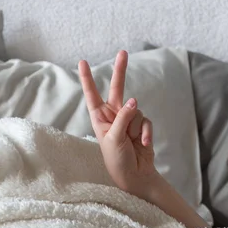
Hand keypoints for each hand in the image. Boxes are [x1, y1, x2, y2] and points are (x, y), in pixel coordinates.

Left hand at [78, 51, 158, 198]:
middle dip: (120, 70)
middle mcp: (113, 115)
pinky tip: (142, 144)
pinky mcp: (141, 125)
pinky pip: (146, 121)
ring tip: (131, 142)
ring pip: (136, 110)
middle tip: (122, 52)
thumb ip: (122, 118)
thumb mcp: (113, 138)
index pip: (92, 94)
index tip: (82, 62)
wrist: (134, 175)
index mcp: (99, 118)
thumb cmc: (116, 159)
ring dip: (135, 127)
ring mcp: (128, 119)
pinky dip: (145, 133)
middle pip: (117, 89)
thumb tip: (133, 100)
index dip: (87, 78)